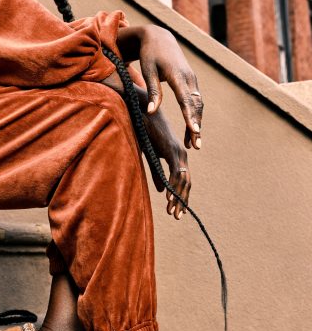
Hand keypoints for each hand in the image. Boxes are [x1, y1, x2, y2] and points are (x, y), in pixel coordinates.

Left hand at [117, 25, 203, 149]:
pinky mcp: (191, 83)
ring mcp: (193, 80)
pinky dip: (195, 117)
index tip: (194, 130)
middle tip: (196, 146)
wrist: (160, 38)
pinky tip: (192, 131)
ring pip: (198, 106)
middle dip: (197, 126)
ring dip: (197, 124)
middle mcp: (189, 78)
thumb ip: (152, 92)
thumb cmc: (150, 55)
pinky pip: (196, 103)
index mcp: (178, 75)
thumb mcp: (148, 71)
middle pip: (196, 106)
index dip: (190, 116)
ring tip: (193, 144)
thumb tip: (152, 112)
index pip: (186, 99)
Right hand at [142, 101, 190, 219]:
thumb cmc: (147, 132)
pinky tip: (170, 199)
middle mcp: (182, 155)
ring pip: (183, 180)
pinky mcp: (173, 151)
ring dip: (178, 198)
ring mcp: (179, 153)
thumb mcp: (152, 158)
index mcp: (177, 157)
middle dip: (182, 201)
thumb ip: (158, 174)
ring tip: (173, 212)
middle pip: (186, 183)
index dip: (181, 196)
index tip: (176, 211)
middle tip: (177, 216)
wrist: (144, 114)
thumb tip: (163, 190)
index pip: (183, 181)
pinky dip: (174, 187)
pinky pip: (176, 173)